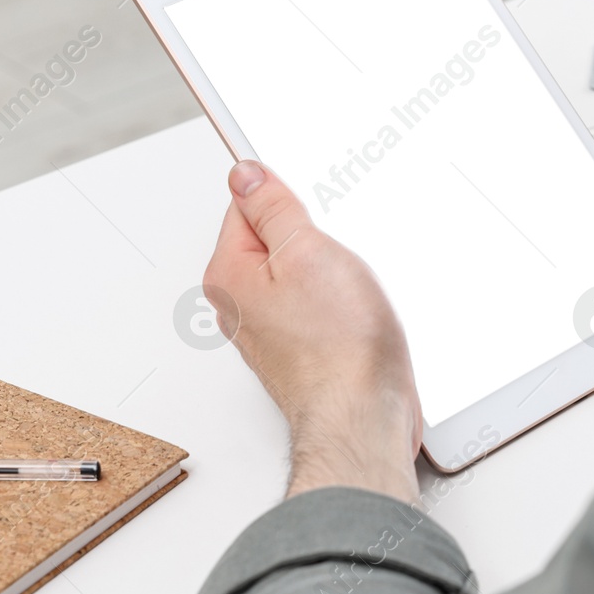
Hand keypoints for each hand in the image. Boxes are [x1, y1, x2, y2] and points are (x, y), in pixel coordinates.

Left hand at [202, 160, 420, 503]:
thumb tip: (247, 175)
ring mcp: (274, 327)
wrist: (363, 418)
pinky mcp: (304, 345)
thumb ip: (272, 207)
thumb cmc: (337, 349)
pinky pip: (321, 301)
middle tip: (337, 254)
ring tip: (351, 287)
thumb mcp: (306, 251)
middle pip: (276, 237)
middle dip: (314, 235)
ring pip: (304, 270)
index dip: (286, 198)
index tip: (312, 210)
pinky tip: (359, 309)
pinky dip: (343, 297)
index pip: (246, 205)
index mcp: (230, 273)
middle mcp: (243, 303)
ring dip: (334, 268)